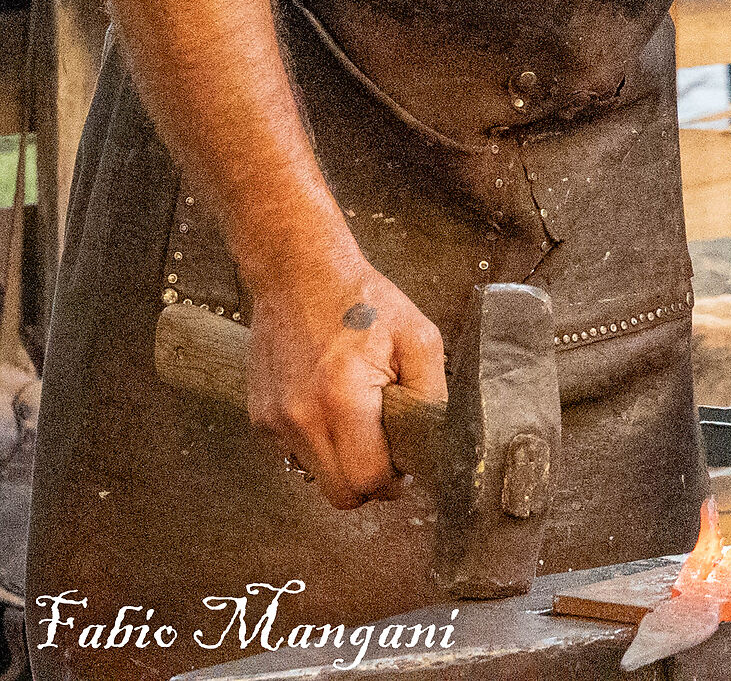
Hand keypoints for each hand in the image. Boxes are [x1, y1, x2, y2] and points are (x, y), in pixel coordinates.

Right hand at [244, 259, 445, 509]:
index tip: (406, 465)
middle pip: (339, 493)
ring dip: (342, 462)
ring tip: (361, 420)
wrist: (298, 273)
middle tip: (388, 451)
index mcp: (342, 399)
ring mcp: (274, 422)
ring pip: (315, 476)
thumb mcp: (419, 337)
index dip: (393, 482)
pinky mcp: (260, 418)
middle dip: (369, 481)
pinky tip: (333, 405)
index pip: (366, 480)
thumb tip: (433, 442)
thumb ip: (431, 395)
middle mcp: (300, 418)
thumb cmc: (362, 300)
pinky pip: (296, 453)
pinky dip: (319, 443)